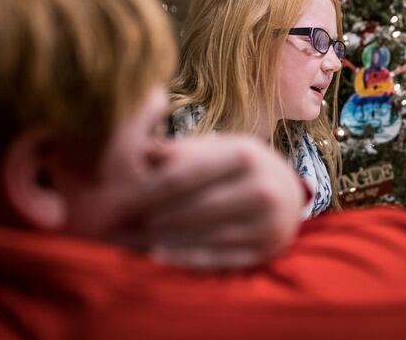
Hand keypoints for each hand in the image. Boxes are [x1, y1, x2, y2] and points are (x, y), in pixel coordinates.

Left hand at [113, 135, 303, 269]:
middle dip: (151, 218)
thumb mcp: (218, 147)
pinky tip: (159, 254)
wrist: (289, 192)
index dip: (145, 191)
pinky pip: (218, 258)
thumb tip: (144, 154)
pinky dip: (186, 258)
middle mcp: (263, 189)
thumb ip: (183, 150)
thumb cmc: (241, 166)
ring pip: (204, 235)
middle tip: (117, 227)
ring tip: (133, 239)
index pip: (183, 177)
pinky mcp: (267, 249)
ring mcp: (268, 222)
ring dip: (163, 239)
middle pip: (192, 209)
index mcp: (247, 155)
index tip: (116, 201)